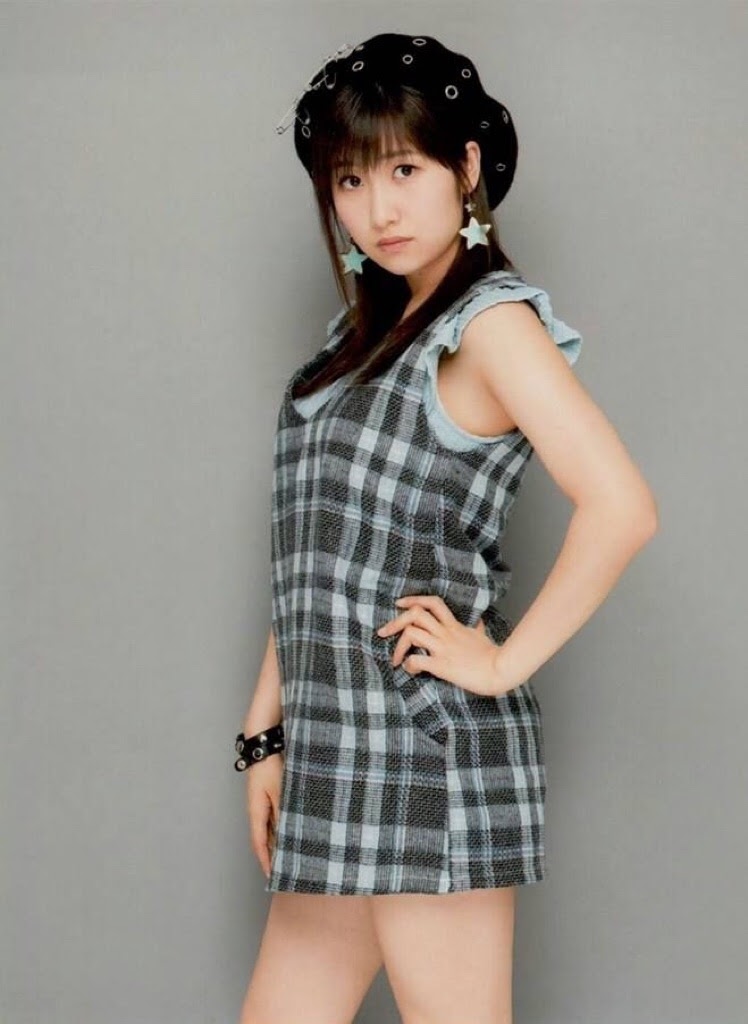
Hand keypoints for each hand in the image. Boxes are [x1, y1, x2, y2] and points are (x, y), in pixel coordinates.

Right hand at [245, 754, 283, 878]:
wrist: (264, 747)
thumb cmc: (269, 767)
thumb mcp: (280, 791)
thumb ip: (284, 811)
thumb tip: (289, 830)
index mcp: (256, 812)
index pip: (258, 843)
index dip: (265, 861)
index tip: (272, 876)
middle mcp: (257, 811)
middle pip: (263, 839)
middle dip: (272, 856)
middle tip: (284, 871)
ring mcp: (262, 804)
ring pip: (269, 829)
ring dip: (277, 842)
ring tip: (290, 855)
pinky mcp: (269, 796)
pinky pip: (274, 818)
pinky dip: (281, 828)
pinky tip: (292, 831)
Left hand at [376, 594, 514, 697]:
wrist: (500, 670)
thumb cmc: (492, 655)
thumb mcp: (482, 636)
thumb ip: (476, 627)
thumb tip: (478, 621)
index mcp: (454, 626)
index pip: (433, 602)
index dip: (414, 599)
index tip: (400, 604)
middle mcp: (446, 633)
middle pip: (415, 614)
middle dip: (395, 622)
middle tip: (383, 632)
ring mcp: (443, 648)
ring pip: (412, 633)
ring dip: (399, 646)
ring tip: (397, 659)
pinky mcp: (442, 665)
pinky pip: (417, 660)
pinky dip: (408, 664)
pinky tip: (410, 670)